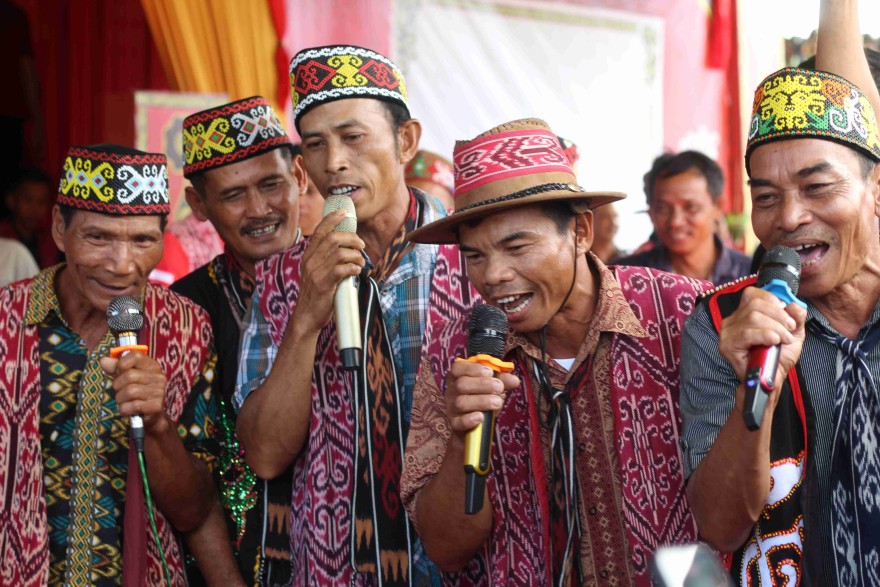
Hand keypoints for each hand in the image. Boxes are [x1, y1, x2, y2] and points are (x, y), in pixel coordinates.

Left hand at [100, 352, 168, 433]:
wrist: (151, 415)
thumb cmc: (137, 393)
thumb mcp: (125, 378)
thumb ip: (115, 368)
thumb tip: (104, 361)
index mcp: (152, 366)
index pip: (135, 355)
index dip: (121, 364)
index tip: (118, 373)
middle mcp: (158, 377)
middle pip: (129, 375)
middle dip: (117, 385)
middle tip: (120, 391)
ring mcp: (159, 392)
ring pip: (130, 391)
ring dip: (120, 399)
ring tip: (124, 401)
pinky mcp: (156, 406)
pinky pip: (133, 405)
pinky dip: (124, 409)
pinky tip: (128, 409)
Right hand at [293, 210, 365, 333]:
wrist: (306, 317)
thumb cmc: (315, 295)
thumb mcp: (315, 272)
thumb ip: (325, 260)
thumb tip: (345, 248)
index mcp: (308, 257)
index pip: (319, 231)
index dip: (332, 219)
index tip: (344, 213)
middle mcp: (310, 262)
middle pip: (333, 239)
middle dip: (351, 238)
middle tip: (361, 245)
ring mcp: (316, 273)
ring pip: (340, 253)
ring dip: (355, 255)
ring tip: (360, 261)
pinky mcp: (324, 284)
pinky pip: (342, 269)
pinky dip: (353, 268)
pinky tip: (357, 271)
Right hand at [444, 360, 519, 436]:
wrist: (474, 428)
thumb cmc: (482, 401)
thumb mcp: (493, 389)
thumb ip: (503, 382)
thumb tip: (514, 380)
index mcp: (458, 378)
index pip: (458, 368)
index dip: (473, 368)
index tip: (490, 372)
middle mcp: (451, 391)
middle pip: (461, 384)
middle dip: (482, 384)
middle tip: (499, 387)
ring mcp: (451, 408)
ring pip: (461, 403)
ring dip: (481, 401)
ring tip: (498, 402)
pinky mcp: (454, 424)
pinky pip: (459, 422)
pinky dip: (470, 419)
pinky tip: (481, 417)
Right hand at [718, 286, 806, 391]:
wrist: (771, 380)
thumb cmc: (778, 357)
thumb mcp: (793, 333)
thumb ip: (796, 317)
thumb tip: (794, 305)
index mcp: (744, 313)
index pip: (753, 294)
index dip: (772, 301)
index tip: (787, 317)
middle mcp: (732, 320)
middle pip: (755, 305)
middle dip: (778, 316)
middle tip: (789, 330)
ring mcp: (727, 333)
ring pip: (752, 317)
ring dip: (775, 327)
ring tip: (783, 339)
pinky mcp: (728, 346)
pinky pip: (747, 333)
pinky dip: (765, 335)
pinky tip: (774, 341)